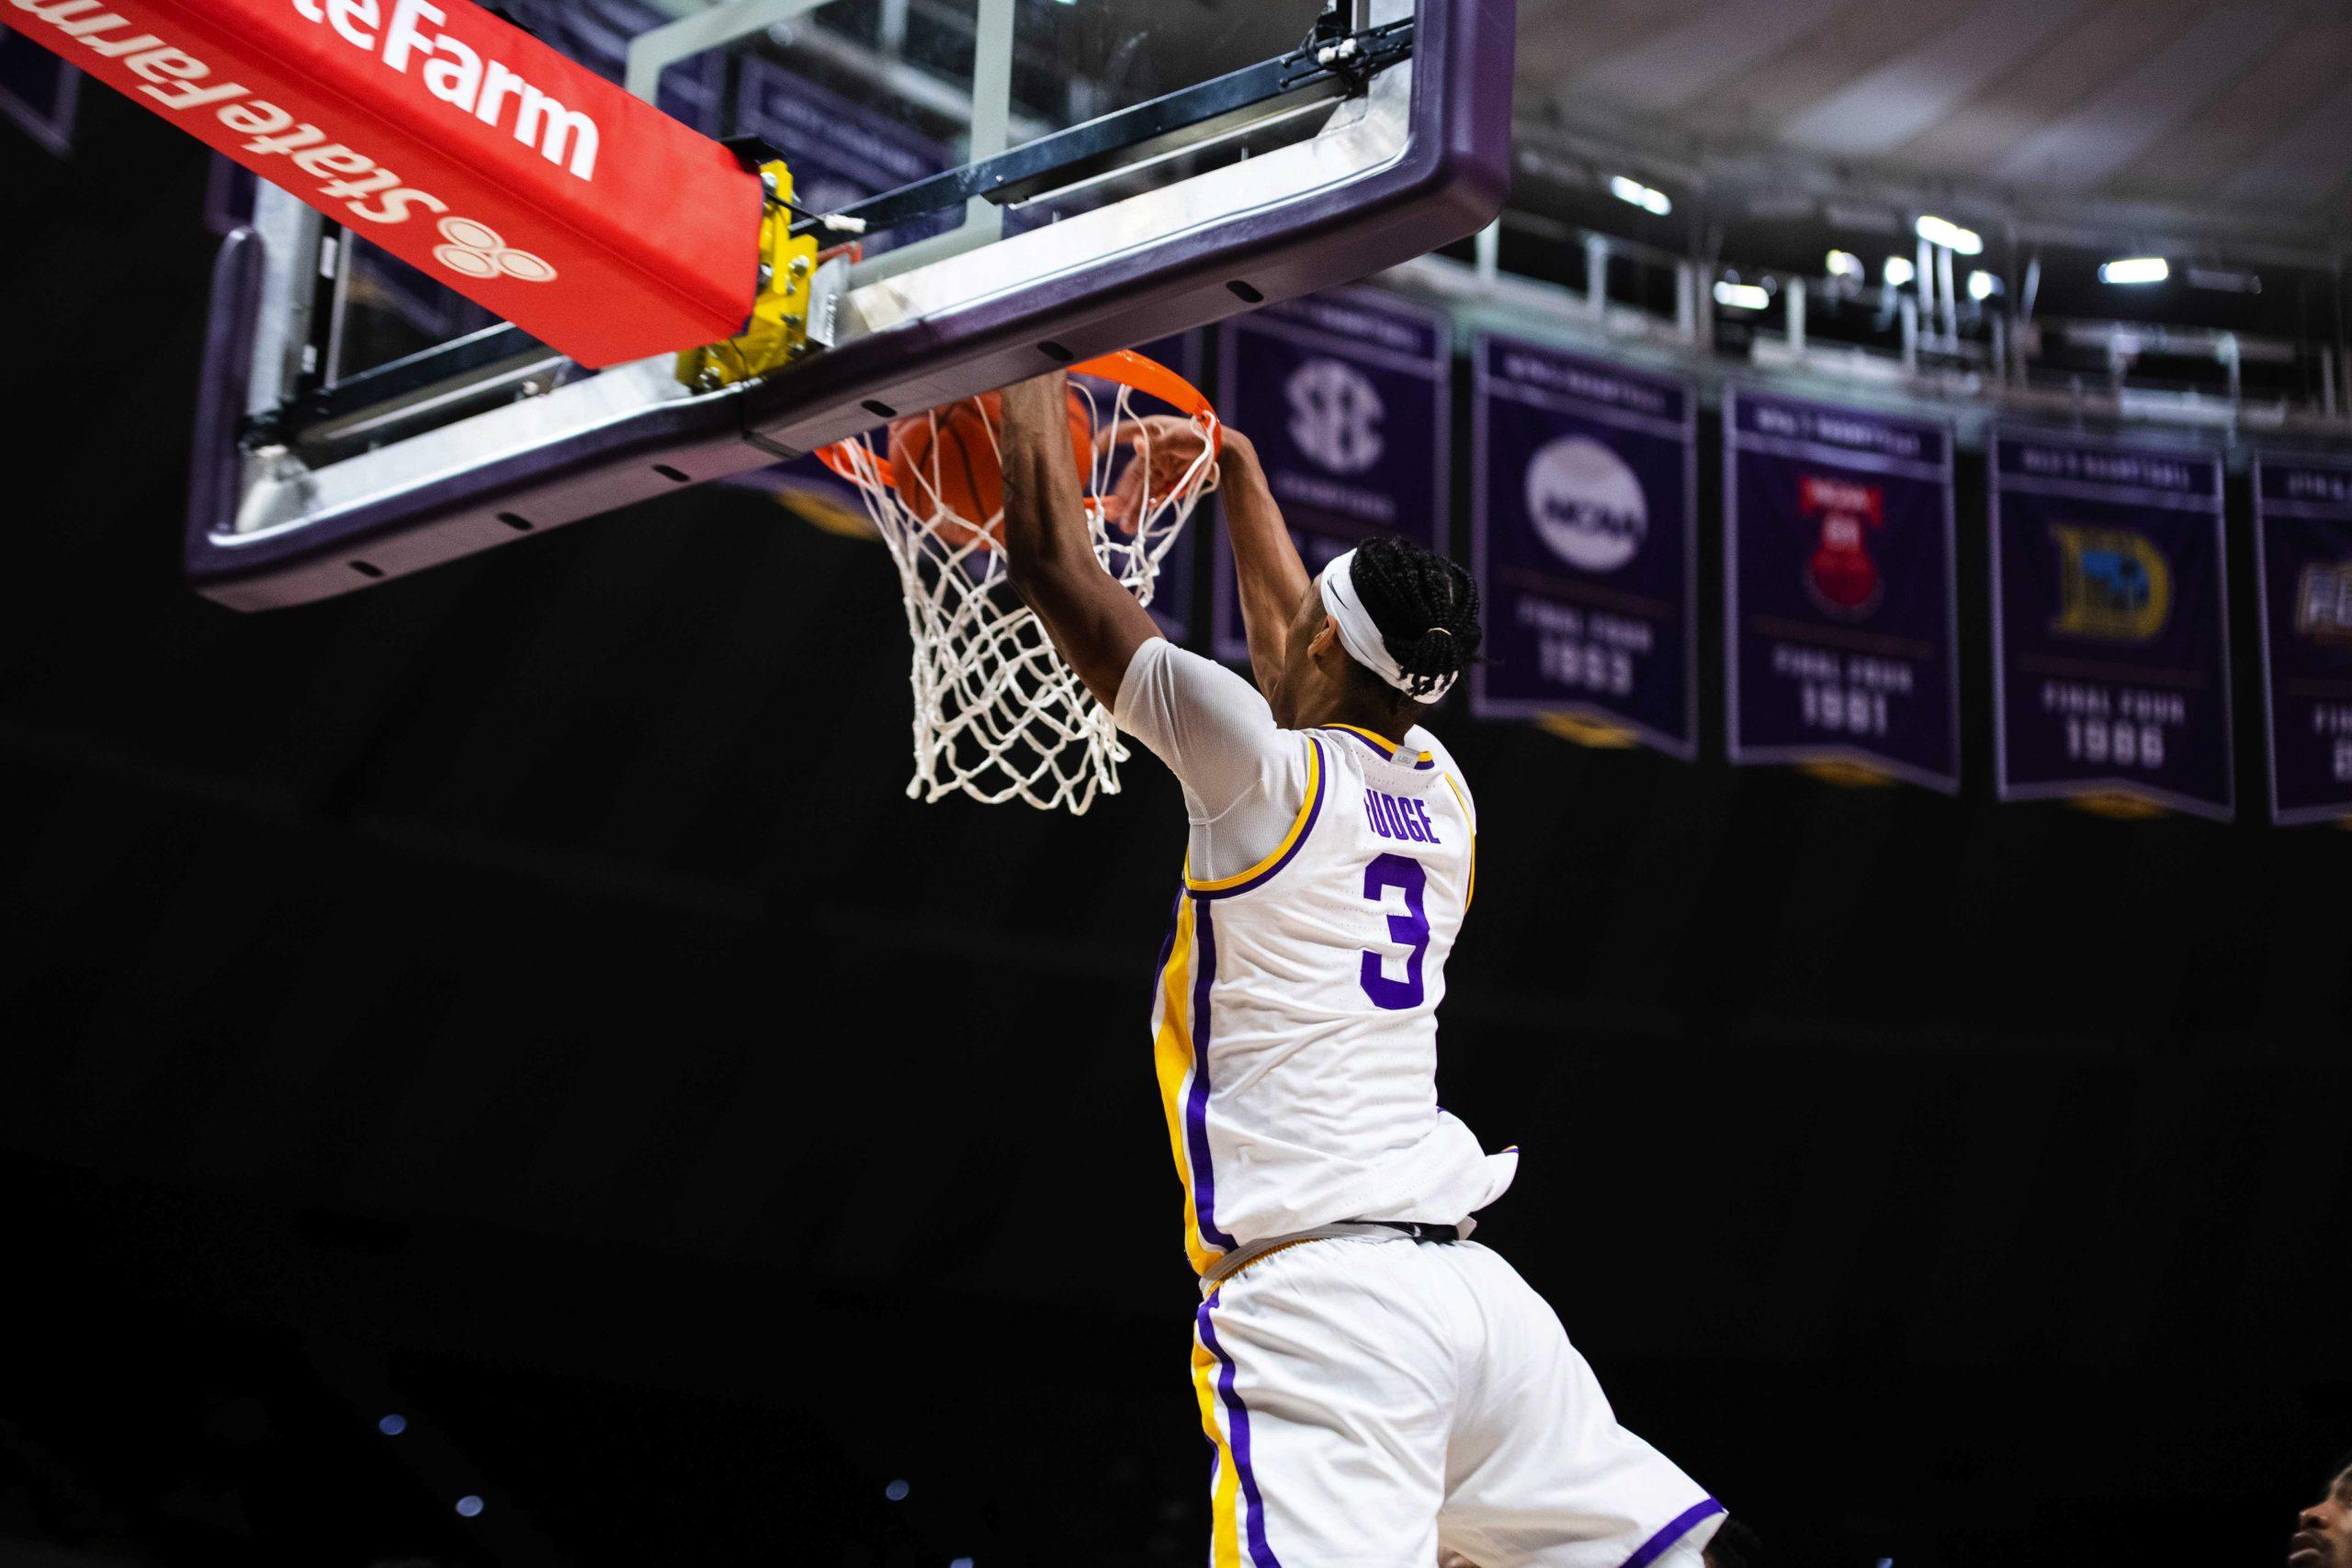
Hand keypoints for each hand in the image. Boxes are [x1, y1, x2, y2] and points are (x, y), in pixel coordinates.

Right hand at [1095, 414, 1224, 532]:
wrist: (1227, 450)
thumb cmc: (1201, 436)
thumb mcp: (1177, 438)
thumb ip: (1156, 445)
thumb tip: (1137, 445)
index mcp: (1149, 432)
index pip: (1122, 434)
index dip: (1107, 440)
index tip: (1095, 450)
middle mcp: (1151, 450)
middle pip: (1133, 476)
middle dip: (1124, 497)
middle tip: (1113, 515)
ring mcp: (1160, 466)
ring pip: (1143, 490)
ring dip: (1134, 508)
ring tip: (1126, 526)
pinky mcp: (1169, 479)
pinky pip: (1155, 494)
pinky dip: (1148, 506)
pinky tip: (1139, 520)